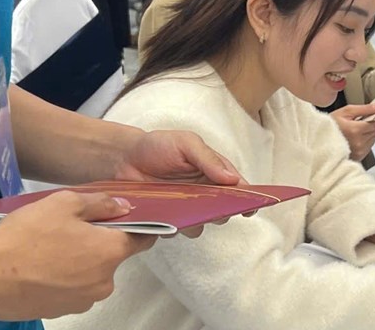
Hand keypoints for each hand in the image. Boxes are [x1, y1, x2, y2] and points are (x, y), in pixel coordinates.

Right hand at [0, 191, 154, 319]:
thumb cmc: (26, 236)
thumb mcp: (65, 204)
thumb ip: (101, 204)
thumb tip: (123, 207)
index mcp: (111, 253)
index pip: (143, 240)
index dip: (141, 228)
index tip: (133, 220)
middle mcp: (104, 282)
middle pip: (112, 258)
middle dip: (99, 244)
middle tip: (72, 230)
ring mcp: (82, 301)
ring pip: (92, 275)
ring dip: (80, 262)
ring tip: (51, 249)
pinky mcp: (61, 312)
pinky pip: (72, 289)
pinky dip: (64, 278)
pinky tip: (43, 267)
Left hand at [113, 130, 247, 234]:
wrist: (124, 157)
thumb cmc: (158, 146)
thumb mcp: (187, 143)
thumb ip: (208, 159)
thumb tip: (233, 179)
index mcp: (214, 172)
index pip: (237, 188)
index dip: (246, 198)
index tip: (250, 208)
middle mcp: (204, 192)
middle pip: (222, 211)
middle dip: (220, 212)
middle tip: (210, 207)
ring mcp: (186, 208)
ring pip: (200, 225)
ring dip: (195, 223)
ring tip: (182, 212)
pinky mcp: (167, 219)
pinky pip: (175, 231)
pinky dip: (171, 228)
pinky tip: (162, 217)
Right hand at [330, 103, 374, 160]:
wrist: (319, 139)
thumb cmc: (330, 124)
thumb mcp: (346, 111)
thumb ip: (366, 109)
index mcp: (356, 130)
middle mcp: (359, 143)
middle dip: (373, 124)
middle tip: (361, 120)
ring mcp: (359, 151)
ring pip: (374, 138)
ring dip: (369, 132)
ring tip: (356, 129)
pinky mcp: (359, 157)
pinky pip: (369, 145)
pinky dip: (365, 140)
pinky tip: (355, 137)